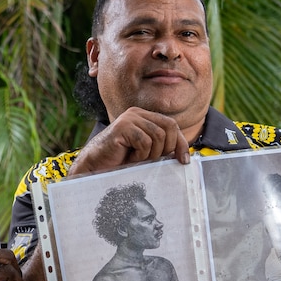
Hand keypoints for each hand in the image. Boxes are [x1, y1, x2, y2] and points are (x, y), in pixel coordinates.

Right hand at [69, 107, 190, 175]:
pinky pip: (145, 142)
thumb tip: (185, 155)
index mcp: (143, 116)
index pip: (171, 125)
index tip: (183, 160)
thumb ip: (161, 147)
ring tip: (136, 159)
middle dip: (166, 148)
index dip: (180, 143)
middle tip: (152, 160)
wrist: (94, 168)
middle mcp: (136, 113)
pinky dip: (140, 155)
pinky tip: (128, 157)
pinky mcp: (122, 126)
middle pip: (169, 127)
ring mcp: (129, 118)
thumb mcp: (146, 153)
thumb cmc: (119, 162)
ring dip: (151, 154)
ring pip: (158, 136)